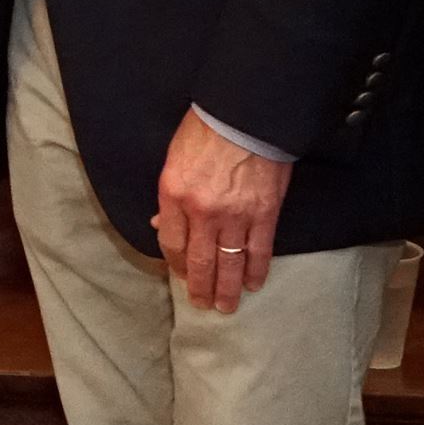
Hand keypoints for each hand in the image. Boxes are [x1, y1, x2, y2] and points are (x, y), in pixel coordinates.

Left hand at [153, 107, 292, 312]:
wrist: (245, 118)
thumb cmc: (205, 131)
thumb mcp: (174, 159)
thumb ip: (169, 196)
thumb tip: (159, 222)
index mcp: (173, 194)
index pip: (171, 242)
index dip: (175, 264)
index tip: (179, 275)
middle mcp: (202, 211)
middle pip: (199, 260)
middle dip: (199, 287)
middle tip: (202, 305)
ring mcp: (235, 216)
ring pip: (229, 263)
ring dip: (227, 289)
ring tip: (226, 306)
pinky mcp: (264, 215)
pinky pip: (259, 252)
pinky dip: (257, 271)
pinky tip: (253, 285)